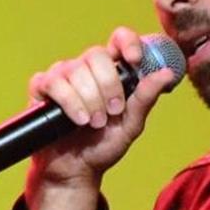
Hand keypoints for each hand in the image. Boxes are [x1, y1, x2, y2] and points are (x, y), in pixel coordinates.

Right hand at [24, 27, 177, 209]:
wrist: (76, 170)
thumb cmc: (103, 145)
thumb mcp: (131, 124)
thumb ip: (146, 97)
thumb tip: (167, 73)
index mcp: (111, 72)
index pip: (119, 40)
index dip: (127, 42)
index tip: (134, 60)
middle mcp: (86, 69)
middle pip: (96, 54)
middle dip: (108, 85)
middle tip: (113, 111)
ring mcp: (63, 77)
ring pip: (75, 70)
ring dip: (89, 100)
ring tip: (94, 123)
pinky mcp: (42, 89)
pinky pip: (53, 83)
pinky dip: (68, 102)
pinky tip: (76, 119)